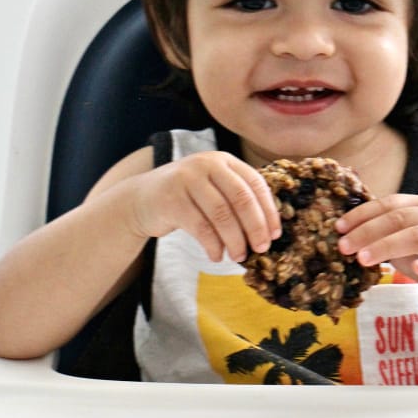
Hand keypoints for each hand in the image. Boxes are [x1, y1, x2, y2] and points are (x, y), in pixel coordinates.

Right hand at [129, 151, 280, 262]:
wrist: (141, 199)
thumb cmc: (187, 198)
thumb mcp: (213, 189)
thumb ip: (237, 200)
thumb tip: (269, 231)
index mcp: (223, 160)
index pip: (255, 183)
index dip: (268, 211)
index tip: (275, 234)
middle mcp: (207, 164)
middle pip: (242, 199)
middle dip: (256, 228)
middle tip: (262, 249)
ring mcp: (187, 179)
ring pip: (222, 215)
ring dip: (235, 241)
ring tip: (239, 256)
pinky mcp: (172, 199)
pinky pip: (201, 227)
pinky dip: (213, 245)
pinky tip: (217, 256)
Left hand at [336, 194, 417, 313]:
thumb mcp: (401, 242)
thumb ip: (382, 233)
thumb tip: (343, 233)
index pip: (389, 203)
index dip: (363, 214)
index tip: (339, 227)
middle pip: (400, 218)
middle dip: (368, 231)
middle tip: (344, 246)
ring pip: (417, 236)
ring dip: (387, 246)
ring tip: (363, 259)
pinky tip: (417, 270)